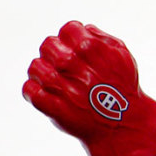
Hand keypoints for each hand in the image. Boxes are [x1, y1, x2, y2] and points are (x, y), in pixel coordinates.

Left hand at [23, 21, 155, 155]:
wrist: (125, 126)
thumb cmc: (124, 89)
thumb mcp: (123, 57)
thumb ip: (101, 38)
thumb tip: (82, 29)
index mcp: (91, 49)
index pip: (67, 30)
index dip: (71, 38)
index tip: (75, 49)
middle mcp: (74, 66)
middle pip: (48, 45)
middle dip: (56, 53)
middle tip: (65, 66)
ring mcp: (62, 87)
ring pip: (35, 67)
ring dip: (43, 71)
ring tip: (54, 79)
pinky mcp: (54, 108)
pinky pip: (30, 91)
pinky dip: (33, 90)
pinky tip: (46, 93)